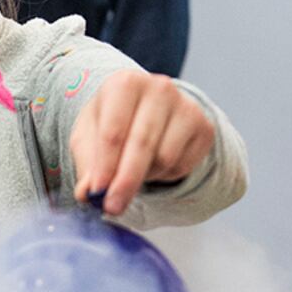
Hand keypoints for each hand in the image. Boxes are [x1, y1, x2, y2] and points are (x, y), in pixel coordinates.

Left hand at [71, 71, 213, 215]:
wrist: (144, 110)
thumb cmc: (111, 123)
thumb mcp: (89, 139)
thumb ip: (87, 166)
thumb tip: (86, 194)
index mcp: (124, 83)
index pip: (113, 132)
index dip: (105, 166)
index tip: (97, 193)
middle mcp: (159, 88)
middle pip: (142, 144)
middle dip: (126, 182)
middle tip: (113, 208)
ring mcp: (186, 106)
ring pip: (164, 158)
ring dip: (144, 176)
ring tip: (132, 169)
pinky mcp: (204, 127)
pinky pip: (182, 166)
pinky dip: (164, 176)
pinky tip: (154, 163)